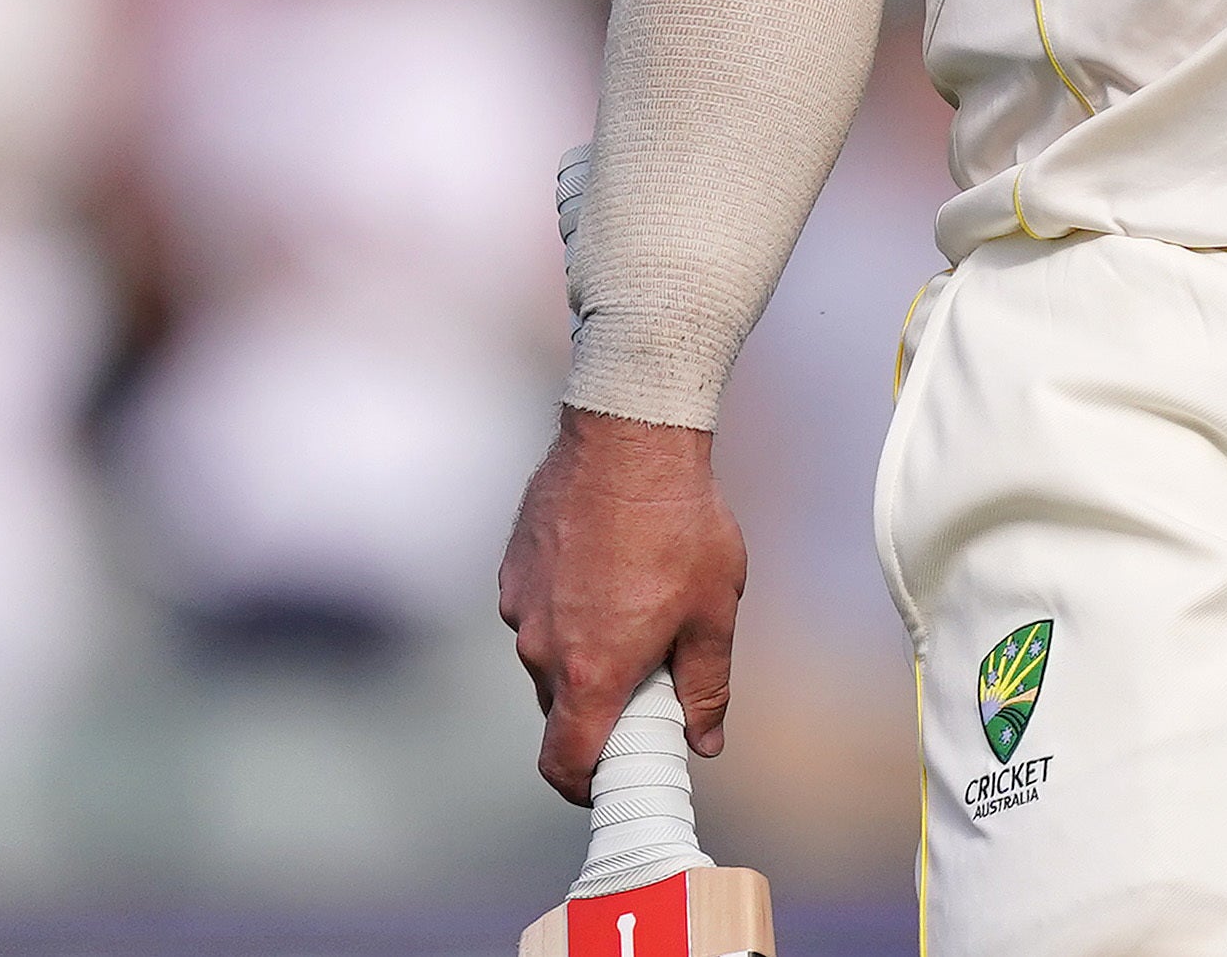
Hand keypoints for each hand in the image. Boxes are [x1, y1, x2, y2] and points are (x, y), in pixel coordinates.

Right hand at [497, 407, 748, 800]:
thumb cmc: (679, 524)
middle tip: (649, 673)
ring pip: (549, 655)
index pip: (564, 762)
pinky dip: (569, 608)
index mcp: (590, 672)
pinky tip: (609, 569)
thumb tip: (703, 740)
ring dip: (585, 649)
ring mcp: (520, 607)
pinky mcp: (513, 570)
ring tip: (636, 602)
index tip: (607, 781)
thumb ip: (706, 687)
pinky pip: (539, 610)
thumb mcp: (713, 613)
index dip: (583, 786)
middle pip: (560, 707)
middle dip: (600, 705)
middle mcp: (540, 648)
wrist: (629, 440)